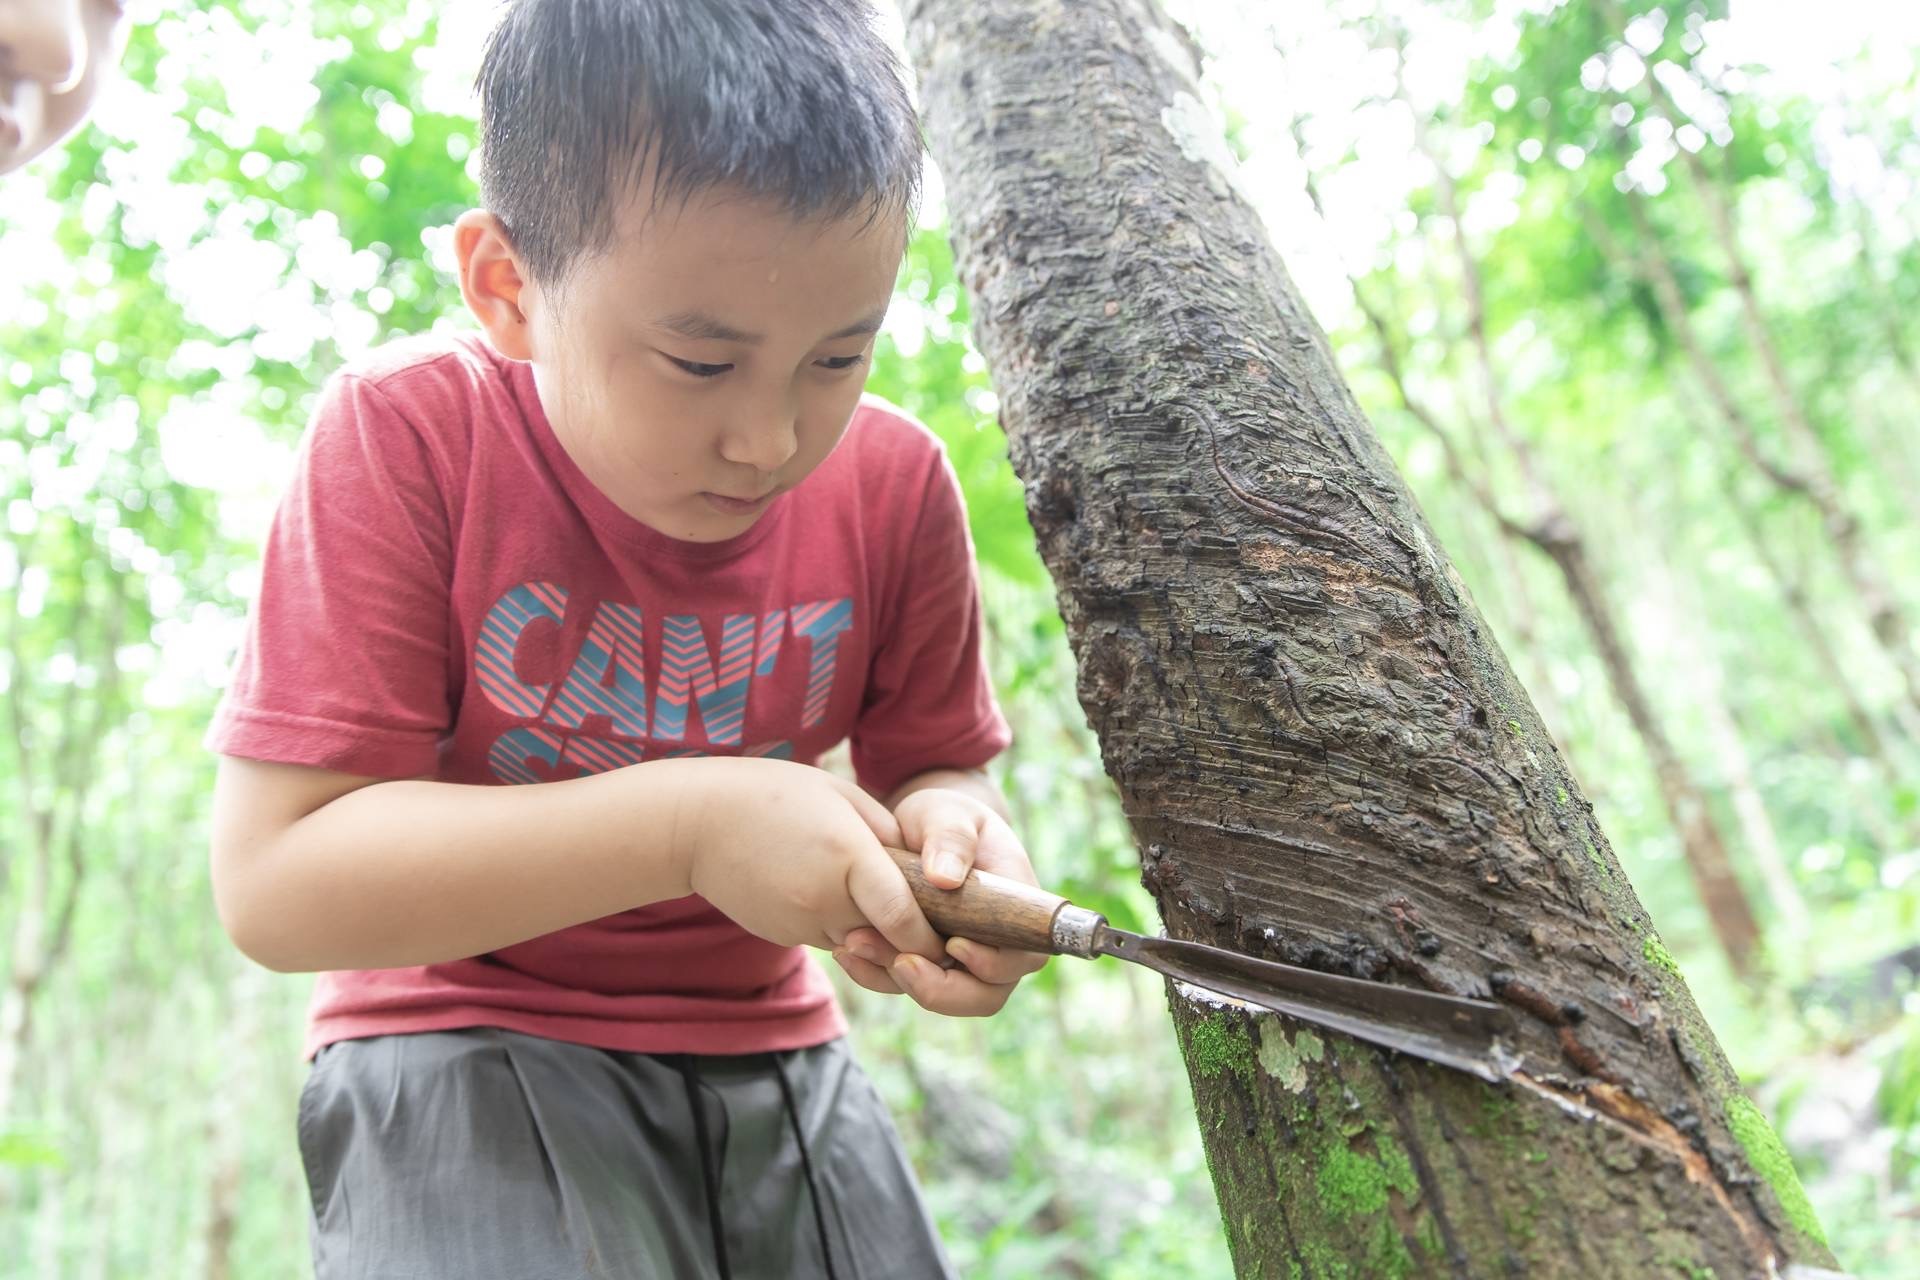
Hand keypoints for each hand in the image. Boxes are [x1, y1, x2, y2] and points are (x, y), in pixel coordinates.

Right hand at [677, 758, 947, 964]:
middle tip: (933, 924)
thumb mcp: (840, 795)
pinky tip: (829, 891)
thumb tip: (921, 868)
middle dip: (912, 939)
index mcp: (848, 857)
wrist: (694, 823)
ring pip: (860, 943)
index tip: (951, 938)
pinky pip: (829, 938)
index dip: (931, 937)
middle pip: (888, 940)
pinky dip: (843, 925)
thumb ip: (885, 833)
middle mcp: (826, 899)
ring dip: (876, 932)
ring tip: (876, 897)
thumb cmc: (773, 795)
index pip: (905, 917)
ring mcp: (802, 922)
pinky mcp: (785, 934)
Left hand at [832, 786, 1049, 1015]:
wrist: (917, 829)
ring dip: (903, 983)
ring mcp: (962, 958)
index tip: (953, 945)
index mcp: (1017, 906)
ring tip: (858, 946)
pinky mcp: (927, 963)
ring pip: (946, 997)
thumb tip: (945, 879)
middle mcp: (997, 942)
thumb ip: (950, 837)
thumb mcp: (947, 814)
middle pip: (987, 994)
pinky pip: (908, 985)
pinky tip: (846, 950)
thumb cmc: (943, 818)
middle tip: (900, 964)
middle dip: (944, 991)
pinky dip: (876, 975)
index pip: (1023, 955)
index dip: (994, 964)